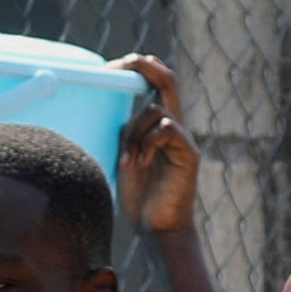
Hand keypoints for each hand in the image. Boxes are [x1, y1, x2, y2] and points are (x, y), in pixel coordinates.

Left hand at [119, 55, 204, 240]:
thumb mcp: (123, 157)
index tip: (111, 68)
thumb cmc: (139, 198)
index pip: (155, 85)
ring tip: (127, 160)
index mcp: (158, 127)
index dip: (138, 69)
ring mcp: (182, 139)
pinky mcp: (189, 153)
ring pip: (156, 110)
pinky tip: (138, 164)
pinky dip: (147, 143)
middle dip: (146, 65)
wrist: (157, 228)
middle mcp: (173, 127)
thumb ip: (122, 134)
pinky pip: (167, 129)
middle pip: (167, 80)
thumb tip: (101, 111)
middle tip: (125, 62)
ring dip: (134, 132)